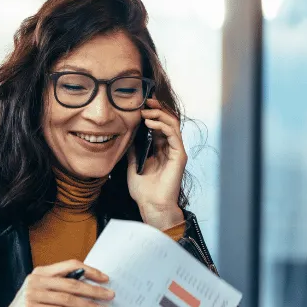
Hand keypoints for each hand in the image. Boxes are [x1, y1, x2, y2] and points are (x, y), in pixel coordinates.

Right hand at [0, 260, 113, 306]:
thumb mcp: (43, 294)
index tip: (105, 279)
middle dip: (93, 289)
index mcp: (41, 273)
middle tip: (110, 295)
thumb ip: (60, 288)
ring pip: (67, 298)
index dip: (89, 271)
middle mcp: (36, 280)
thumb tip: (89, 289)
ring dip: (87, 304)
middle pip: (72, 282)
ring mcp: (32, 294)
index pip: (70, 265)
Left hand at [127, 98, 185, 228]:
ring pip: (172, 124)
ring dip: (159, 114)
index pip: (158, 125)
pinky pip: (173, 135)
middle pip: (167, 121)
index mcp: (160, 149)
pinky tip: (150, 122)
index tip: (140, 105)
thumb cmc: (143, 191)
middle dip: (157, 109)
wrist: (151, 206)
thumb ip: (132, 150)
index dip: (151, 113)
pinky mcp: (180, 156)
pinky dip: (162, 125)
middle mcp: (169, 148)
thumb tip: (126, 135)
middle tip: (145, 101)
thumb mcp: (132, 165)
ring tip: (146, 110)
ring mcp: (176, 151)